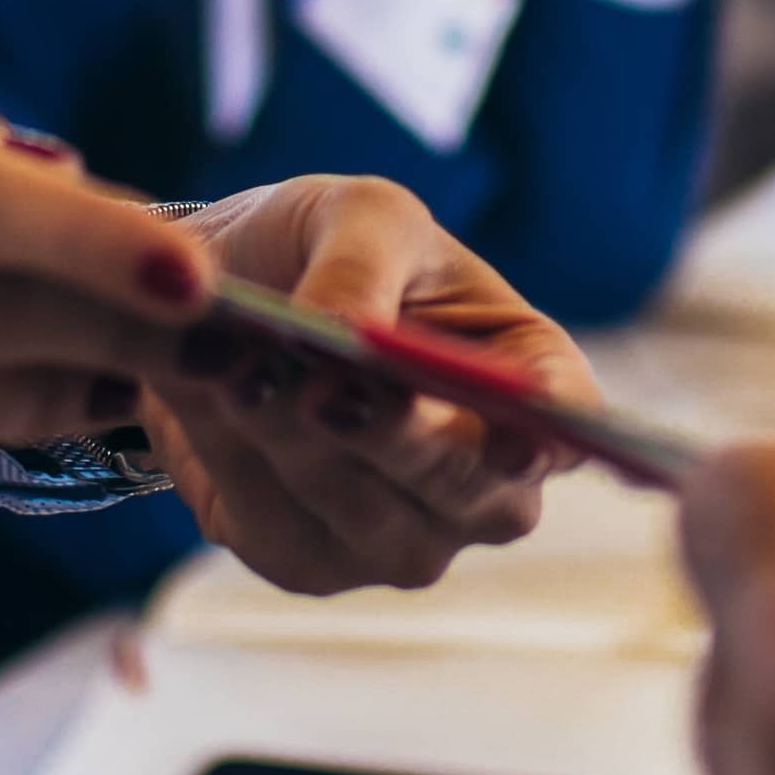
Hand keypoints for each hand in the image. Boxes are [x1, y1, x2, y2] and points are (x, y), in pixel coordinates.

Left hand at [146, 175, 578, 592]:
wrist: (224, 297)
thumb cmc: (332, 249)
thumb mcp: (357, 215)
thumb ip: (361, 263)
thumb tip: (345, 329)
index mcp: (526, 376)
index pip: (567, 422)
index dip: (548, 437)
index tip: (514, 437)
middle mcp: (484, 479)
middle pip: (473, 496)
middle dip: (397, 442)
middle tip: (326, 390)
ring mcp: (404, 534)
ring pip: (368, 521)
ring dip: (294, 445)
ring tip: (234, 367)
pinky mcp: (309, 560)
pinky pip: (280, 532)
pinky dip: (237, 463)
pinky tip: (206, 392)